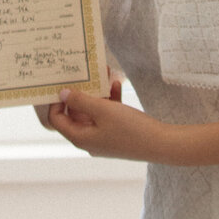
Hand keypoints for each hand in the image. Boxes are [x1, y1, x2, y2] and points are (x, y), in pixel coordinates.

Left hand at [48, 83, 168, 161]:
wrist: (162, 144)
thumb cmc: (130, 128)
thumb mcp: (102, 110)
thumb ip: (80, 101)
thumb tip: (62, 94)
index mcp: (80, 138)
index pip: (57, 120)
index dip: (56, 101)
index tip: (62, 83)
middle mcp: (89, 140)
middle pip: (74, 114)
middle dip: (80, 93)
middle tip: (82, 74)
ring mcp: (103, 138)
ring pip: (93, 112)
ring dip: (97, 94)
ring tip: (103, 74)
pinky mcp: (116, 134)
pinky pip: (107, 115)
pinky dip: (109, 101)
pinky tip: (116, 85)